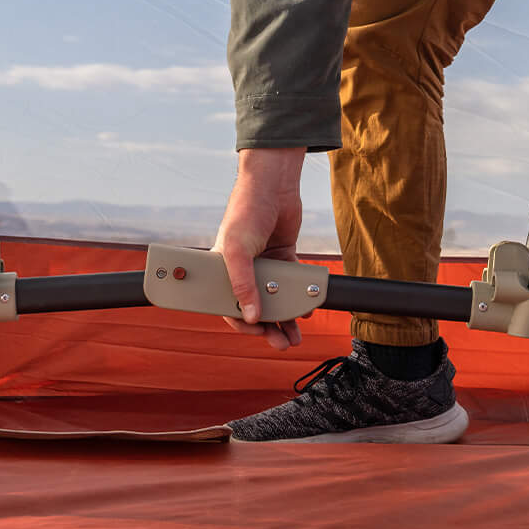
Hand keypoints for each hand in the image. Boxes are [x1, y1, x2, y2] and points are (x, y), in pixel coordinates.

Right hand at [212, 147, 306, 349]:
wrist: (273, 185)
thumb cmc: (246, 212)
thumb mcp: (237, 251)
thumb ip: (243, 285)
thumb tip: (251, 316)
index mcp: (222, 269)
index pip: (228, 305)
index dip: (241, 323)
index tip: (257, 333)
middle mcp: (243, 269)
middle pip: (254, 307)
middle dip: (267, 328)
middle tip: (281, 343)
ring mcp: (264, 263)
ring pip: (274, 299)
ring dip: (284, 319)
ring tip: (295, 336)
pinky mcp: (283, 256)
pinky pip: (291, 282)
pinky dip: (299, 296)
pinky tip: (306, 307)